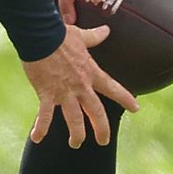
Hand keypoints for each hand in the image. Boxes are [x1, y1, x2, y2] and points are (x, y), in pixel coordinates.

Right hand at [22, 25, 138, 146]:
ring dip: (76, 134)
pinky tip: (37, 139)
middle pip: (96, 112)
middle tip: (103, 142)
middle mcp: (81, 86)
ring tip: (75, 143)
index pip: (112, 88)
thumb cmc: (60, 34)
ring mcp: (64, 92)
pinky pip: (44, 115)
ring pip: (75, 120)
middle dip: (101, 129)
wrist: (41, 35)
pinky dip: (40, 128)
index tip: (136, 109)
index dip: (125, 99)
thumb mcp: (80, 36)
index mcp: (90, 73)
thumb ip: (94, 37)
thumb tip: (106, 30)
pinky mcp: (47, 94)